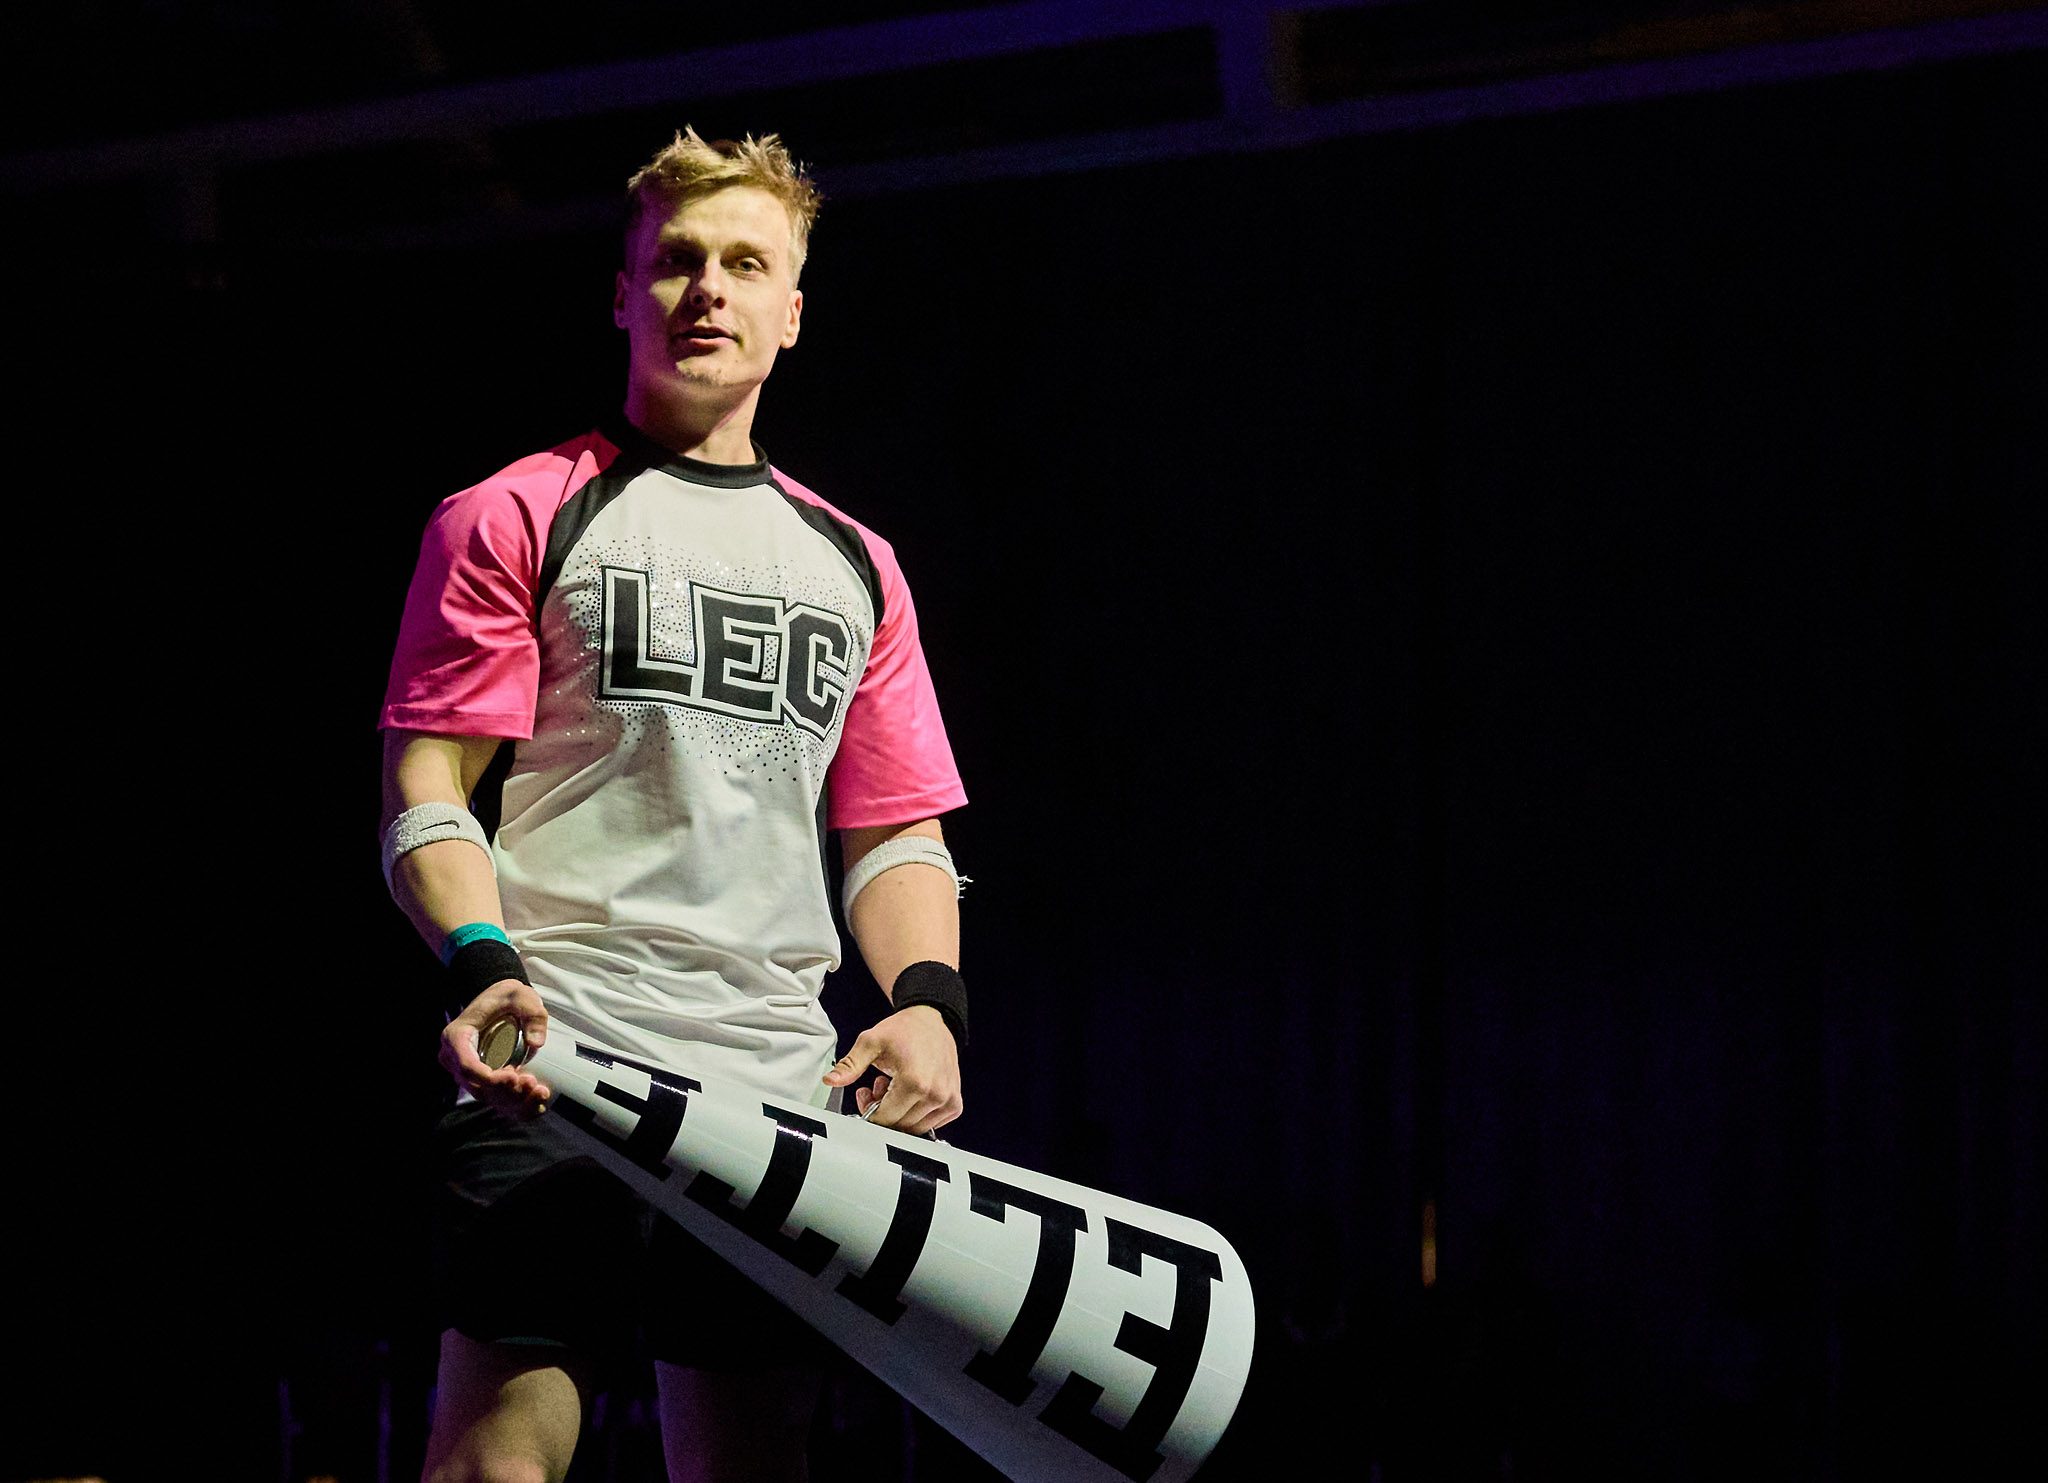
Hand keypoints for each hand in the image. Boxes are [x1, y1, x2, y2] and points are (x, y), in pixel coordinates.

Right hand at [440, 978, 552, 1119]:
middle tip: (533, 1084)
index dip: (489, 1078)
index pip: (466, 1065)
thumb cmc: (507, 997)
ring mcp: (463, 1070)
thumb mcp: (522, 996)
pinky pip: (491, 1096)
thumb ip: (533, 1014)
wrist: (500, 1001)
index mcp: (457, 1036)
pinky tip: (535, 1101)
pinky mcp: (476, 1077)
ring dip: (512, 1100)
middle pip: (475, 1086)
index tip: (515, 1076)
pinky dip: (512, 1102)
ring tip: (539, 1091)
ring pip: (484, 1095)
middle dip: (505, 1091)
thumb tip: (536, 1042)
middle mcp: (454, 1056)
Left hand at [822, 1004, 961, 1135]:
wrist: (932, 1020)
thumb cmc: (904, 1030)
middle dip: (884, 1113)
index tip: (866, 1095)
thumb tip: (831, 1081)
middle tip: (877, 1089)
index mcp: (914, 1082)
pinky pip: (931, 1125)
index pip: (885, 1119)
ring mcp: (948, 1101)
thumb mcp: (871, 1042)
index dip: (870, 1112)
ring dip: (900, 1115)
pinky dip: (917, 1115)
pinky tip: (910, 1094)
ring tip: (894, 1089)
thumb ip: (850, 1065)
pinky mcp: (954, 1105)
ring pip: (914, 1128)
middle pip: (899, 1126)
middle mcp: (935, 1094)